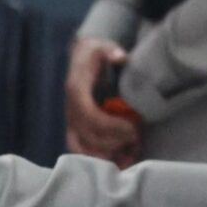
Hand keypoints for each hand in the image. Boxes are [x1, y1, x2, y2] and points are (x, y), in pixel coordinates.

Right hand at [66, 35, 141, 163]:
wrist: (80, 57)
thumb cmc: (94, 54)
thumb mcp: (102, 47)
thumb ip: (111, 51)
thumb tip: (119, 57)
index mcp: (76, 90)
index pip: (90, 116)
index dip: (112, 127)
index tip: (133, 128)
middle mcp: (70, 109)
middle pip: (88, 136)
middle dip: (114, 142)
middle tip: (136, 138)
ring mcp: (70, 121)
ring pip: (82, 148)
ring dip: (106, 155)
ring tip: (129, 153)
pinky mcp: (74, 128)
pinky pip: (81, 150)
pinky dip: (98, 158)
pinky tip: (118, 160)